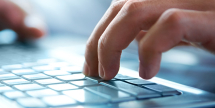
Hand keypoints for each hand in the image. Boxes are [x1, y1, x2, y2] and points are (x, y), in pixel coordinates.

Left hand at [83, 0, 214, 79]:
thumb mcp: (185, 32)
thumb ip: (157, 28)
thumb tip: (133, 38)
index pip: (122, 5)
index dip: (100, 32)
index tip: (91, 61)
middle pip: (122, 6)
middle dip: (99, 41)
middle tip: (93, 71)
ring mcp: (197, 3)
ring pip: (135, 10)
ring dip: (112, 44)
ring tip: (109, 73)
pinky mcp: (213, 19)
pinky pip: (171, 24)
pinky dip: (151, 49)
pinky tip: (148, 71)